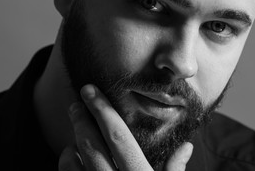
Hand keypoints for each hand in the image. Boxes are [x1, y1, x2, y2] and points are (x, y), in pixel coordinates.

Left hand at [58, 84, 192, 170]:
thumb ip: (174, 169)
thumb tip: (186, 147)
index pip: (118, 137)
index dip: (103, 111)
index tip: (90, 90)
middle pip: (92, 145)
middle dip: (82, 120)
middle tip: (76, 104)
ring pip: (77, 161)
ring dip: (74, 142)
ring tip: (76, 128)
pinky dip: (68, 163)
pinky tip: (70, 155)